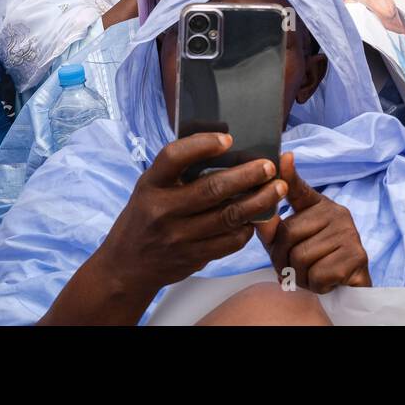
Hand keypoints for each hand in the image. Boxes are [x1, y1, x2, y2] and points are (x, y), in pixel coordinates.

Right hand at [92, 133, 286, 300]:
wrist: (126, 266)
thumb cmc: (146, 215)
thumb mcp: (150, 188)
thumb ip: (179, 171)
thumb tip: (226, 148)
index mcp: (151, 185)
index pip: (173, 157)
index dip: (201, 145)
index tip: (228, 139)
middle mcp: (162, 210)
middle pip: (212, 189)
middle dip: (247, 175)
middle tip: (269, 166)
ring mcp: (177, 237)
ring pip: (227, 216)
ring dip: (258, 201)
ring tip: (277, 188)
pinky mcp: (192, 257)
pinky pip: (229, 242)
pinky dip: (248, 227)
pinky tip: (259, 216)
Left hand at [257, 153, 370, 293]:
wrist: (348, 290)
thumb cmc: (315, 264)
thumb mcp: (289, 247)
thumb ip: (272, 232)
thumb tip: (257, 216)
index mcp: (319, 207)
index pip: (300, 189)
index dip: (289, 175)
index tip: (284, 157)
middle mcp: (336, 213)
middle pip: (288, 233)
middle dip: (282, 261)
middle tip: (290, 272)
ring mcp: (349, 232)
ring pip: (301, 257)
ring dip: (300, 277)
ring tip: (310, 277)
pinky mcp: (357, 255)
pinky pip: (319, 274)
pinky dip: (316, 285)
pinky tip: (326, 282)